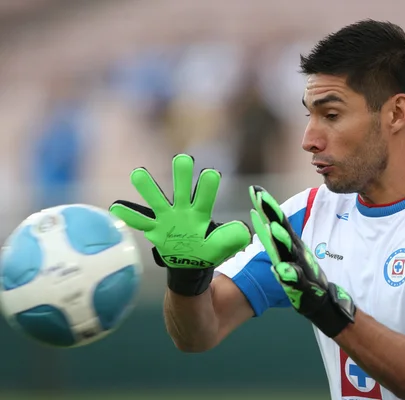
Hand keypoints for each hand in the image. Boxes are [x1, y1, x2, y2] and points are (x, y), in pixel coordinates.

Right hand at [109, 154, 251, 294]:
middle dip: (181, 175)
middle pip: (181, 190)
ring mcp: (167, 218)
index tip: (211, 174)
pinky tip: (117, 207)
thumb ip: (232, 237)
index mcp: (201, 213)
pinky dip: (129, 215)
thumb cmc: (208, 251)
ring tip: (138, 173)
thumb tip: (245, 230)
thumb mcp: (222, 246)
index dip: (208, 186)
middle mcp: (183, 210)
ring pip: (156, 200)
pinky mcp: (155, 229)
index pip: (205, 197)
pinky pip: (140, 222)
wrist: (190, 264)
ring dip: (148, 188)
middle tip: (183, 159)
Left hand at [248, 185, 354, 336]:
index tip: (254, 189)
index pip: (276, 221)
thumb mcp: (285, 253)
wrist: (320, 300)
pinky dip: (289, 274)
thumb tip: (262, 221)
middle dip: (272, 213)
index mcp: (289, 244)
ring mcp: (300, 267)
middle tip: (260, 197)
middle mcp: (295, 252)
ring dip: (282, 239)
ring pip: (290, 252)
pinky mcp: (303, 286)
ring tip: (272, 228)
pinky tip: (281, 270)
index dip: (266, 206)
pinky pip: (296, 280)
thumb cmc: (301, 275)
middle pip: (282, 229)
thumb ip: (274, 239)